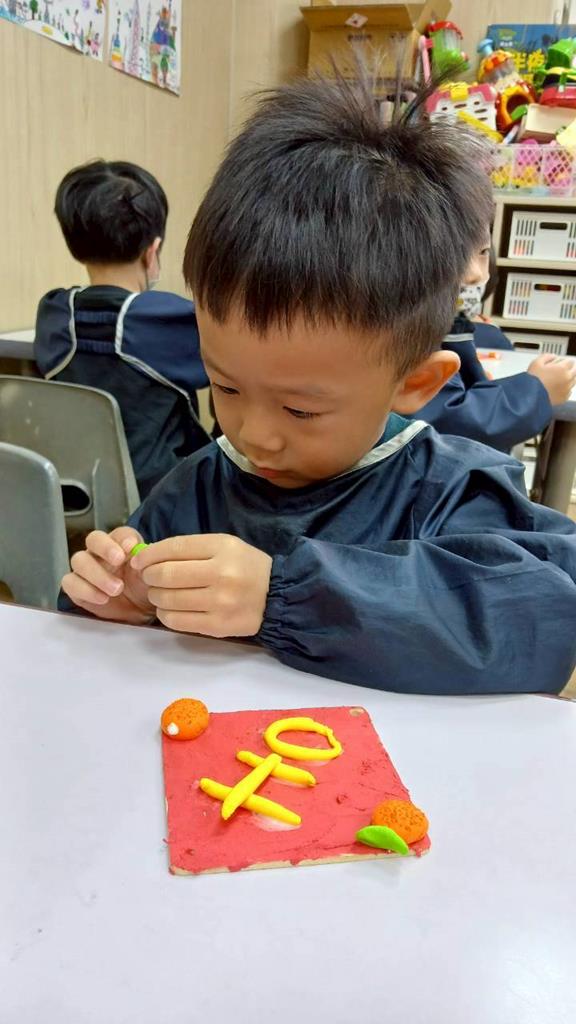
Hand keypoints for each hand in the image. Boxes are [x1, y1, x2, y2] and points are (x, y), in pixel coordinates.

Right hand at [61, 527, 154, 623]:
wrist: (138, 611)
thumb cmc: (144, 587)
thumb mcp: (152, 574)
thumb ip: (148, 562)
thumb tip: (142, 551)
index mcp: (122, 545)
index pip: (119, 533)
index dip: (123, 538)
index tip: (131, 546)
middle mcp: (100, 552)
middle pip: (94, 539)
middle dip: (105, 548)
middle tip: (119, 561)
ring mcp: (85, 568)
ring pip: (79, 560)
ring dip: (97, 574)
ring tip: (117, 589)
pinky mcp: (76, 587)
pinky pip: (70, 583)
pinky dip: (85, 590)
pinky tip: (103, 599)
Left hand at [132, 534, 272, 637]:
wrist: (275, 596)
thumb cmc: (245, 567)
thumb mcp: (224, 546)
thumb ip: (190, 549)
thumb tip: (148, 556)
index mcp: (223, 548)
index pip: (174, 548)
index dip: (150, 554)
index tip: (139, 561)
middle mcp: (221, 574)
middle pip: (166, 574)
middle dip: (149, 576)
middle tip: (149, 578)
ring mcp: (219, 603)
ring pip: (168, 599)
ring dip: (156, 596)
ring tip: (160, 593)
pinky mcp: (217, 626)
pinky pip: (176, 621)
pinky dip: (165, 613)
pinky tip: (170, 608)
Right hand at [528, 354, 575, 405]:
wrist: (529, 397)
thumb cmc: (532, 381)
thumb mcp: (536, 363)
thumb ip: (547, 356)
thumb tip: (553, 357)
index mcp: (562, 369)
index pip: (570, 361)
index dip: (564, 361)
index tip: (559, 362)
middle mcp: (567, 379)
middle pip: (574, 371)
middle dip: (569, 369)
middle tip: (561, 370)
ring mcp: (566, 389)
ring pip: (573, 381)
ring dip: (568, 379)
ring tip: (559, 379)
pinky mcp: (564, 398)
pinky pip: (569, 392)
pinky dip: (565, 389)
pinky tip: (558, 388)